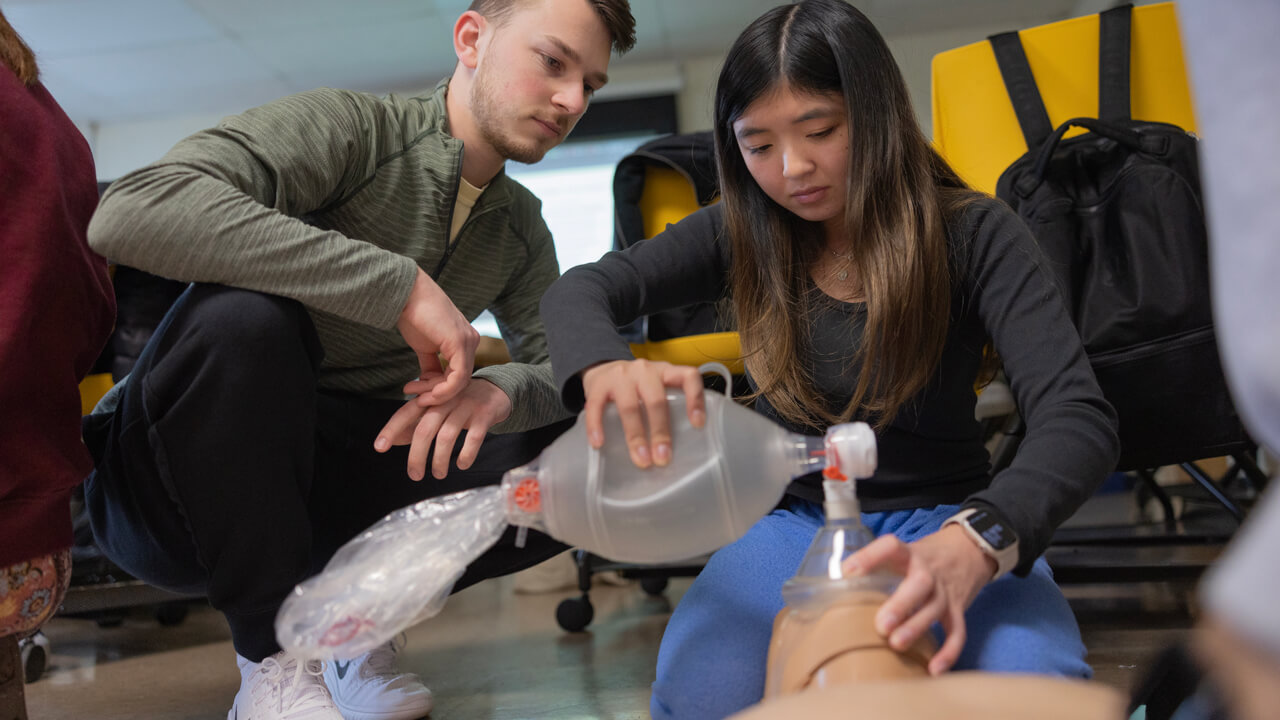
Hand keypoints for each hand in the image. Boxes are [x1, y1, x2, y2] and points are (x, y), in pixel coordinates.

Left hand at [374, 378, 511, 480]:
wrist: (496, 391)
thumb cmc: (460, 404)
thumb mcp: (437, 409)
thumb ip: (416, 423)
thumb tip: (393, 440)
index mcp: (431, 397)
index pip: (406, 413)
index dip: (392, 429)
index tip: (379, 447)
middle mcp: (446, 399)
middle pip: (425, 428)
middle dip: (417, 455)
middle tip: (415, 475)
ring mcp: (466, 405)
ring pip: (447, 435)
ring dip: (440, 459)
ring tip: (438, 474)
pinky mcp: (485, 414)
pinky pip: (474, 437)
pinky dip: (466, 455)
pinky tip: (462, 465)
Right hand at [396, 268, 479, 405]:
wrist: (406, 294)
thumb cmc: (413, 315)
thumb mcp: (424, 346)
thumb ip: (431, 365)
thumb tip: (431, 383)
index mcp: (466, 341)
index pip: (458, 374)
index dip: (437, 388)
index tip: (415, 392)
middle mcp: (472, 340)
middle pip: (459, 380)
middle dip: (435, 392)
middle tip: (412, 395)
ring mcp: (469, 341)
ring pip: (460, 382)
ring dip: (436, 393)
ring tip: (414, 394)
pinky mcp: (460, 343)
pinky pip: (458, 377)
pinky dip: (443, 390)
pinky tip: (427, 393)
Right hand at [580, 359, 706, 467]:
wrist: (602, 369)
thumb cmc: (636, 387)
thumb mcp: (656, 389)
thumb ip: (667, 409)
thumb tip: (676, 453)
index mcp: (665, 372)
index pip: (688, 377)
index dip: (695, 399)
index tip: (698, 424)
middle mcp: (645, 370)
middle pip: (656, 400)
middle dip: (661, 431)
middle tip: (663, 458)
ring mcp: (620, 376)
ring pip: (630, 406)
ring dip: (636, 436)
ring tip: (641, 459)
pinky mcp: (597, 385)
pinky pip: (596, 406)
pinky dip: (597, 426)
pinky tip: (599, 443)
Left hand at [842, 525, 996, 674]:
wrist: (967, 552)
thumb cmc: (920, 558)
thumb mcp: (900, 553)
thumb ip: (874, 566)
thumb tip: (830, 585)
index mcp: (908, 554)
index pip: (890, 547)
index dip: (869, 556)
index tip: (847, 571)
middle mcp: (928, 571)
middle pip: (919, 584)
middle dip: (900, 605)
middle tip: (881, 625)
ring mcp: (945, 591)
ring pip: (935, 609)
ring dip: (917, 627)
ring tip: (896, 645)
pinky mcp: (958, 609)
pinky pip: (957, 631)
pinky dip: (949, 651)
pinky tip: (934, 669)